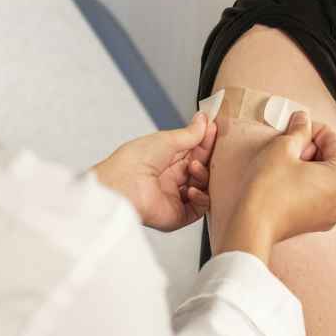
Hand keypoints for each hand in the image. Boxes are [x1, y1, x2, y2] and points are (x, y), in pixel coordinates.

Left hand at [93, 112, 216, 231]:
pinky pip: (199, 208)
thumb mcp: (166, 140)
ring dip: (203, 176)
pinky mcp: (177, 215)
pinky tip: (192, 189)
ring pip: (203, 187)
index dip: (205, 141)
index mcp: (167, 158)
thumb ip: (189, 134)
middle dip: (207, 158)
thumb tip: (203, 120)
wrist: (120, 186)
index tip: (214, 129)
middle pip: (201, 168)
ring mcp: (175, 196)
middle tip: (211, 149)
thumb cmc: (134, 160)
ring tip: (194, 168)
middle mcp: (172, 178)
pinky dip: (201, 198)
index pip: (194, 150)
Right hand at [219, 112, 335, 262]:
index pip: (335, 142)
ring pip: (329, 176)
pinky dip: (311, 181)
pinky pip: (323, 193)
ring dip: (313, 164)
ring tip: (290, 162)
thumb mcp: (283, 148)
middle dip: (315, 147)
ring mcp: (334, 214)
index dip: (315, 130)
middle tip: (292, 145)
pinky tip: (290, 177)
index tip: (299, 126)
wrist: (254, 224)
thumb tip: (303, 119)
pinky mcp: (320, 222)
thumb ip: (299, 130)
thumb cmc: (269, 189)